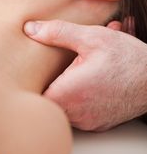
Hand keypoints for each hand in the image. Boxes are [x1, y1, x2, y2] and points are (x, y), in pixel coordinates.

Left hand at [24, 20, 146, 130]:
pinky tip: (90, 80)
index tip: (30, 72)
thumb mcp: (92, 37)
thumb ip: (57, 33)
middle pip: (47, 102)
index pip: (32, 97)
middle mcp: (76, 114)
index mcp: (69, 93)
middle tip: (57, 68)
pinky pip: (78, 112)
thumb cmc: (126, 59)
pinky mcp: (97, 124)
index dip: (28, 84)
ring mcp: (87, 122)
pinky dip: (80, 97)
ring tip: (78, 70)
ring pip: (64, 107)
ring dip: (67, 89)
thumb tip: (30, 29)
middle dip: (50, 83)